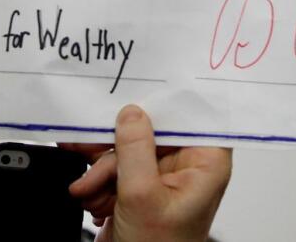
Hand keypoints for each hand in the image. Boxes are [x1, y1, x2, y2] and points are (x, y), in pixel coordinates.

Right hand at [63, 105, 230, 241]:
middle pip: (150, 131)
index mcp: (206, 162)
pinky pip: (118, 169)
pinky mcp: (142, 190)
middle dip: (116, 149)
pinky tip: (95, 201)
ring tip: (90, 191)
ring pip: (128, 151)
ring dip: (102, 172)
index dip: (161, 103)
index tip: (133, 94)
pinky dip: (101, 184)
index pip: (189, 115)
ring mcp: (164, 178)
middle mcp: (189, 166)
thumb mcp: (141, 196)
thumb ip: (134, 149)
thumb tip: (131, 114)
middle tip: (89, 150)